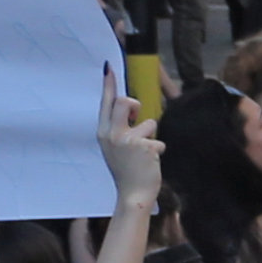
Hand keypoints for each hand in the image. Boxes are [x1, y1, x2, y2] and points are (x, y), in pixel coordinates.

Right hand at [94, 90, 161, 214]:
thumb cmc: (126, 170)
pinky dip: (158, 150)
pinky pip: (158, 140)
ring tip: (144, 152)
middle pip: (126, 102)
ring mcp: (128, 140)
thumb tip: (130, 108)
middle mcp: (113, 134)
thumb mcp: (114, 147)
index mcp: (103, 133)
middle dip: (136, 106)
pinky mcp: (144, 146)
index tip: (109, 68)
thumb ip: (119, 128)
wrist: (133, 194)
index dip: (109, 85)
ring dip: (151, 136)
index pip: (106, 103)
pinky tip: (151, 163)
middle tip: (137, 119)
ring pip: (149, 122)